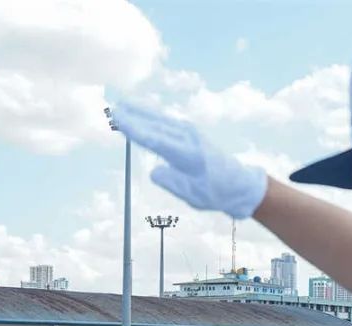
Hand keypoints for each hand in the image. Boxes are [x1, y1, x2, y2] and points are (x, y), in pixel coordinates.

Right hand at [111, 102, 266, 219]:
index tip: (118, 120)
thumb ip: (173, 183)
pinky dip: (153, 115)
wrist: (237, 184)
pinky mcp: (191, 133)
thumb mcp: (194, 195)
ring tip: (123, 103)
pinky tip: (142, 110)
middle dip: (134, 116)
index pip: (156, 140)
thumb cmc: (214, 192)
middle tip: (113, 108)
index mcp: (188, 155)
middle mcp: (189, 139)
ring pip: (161, 119)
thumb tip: (154, 172)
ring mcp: (191, 133)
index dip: (135, 129)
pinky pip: (167, 121)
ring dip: (142, 111)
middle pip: (156, 125)